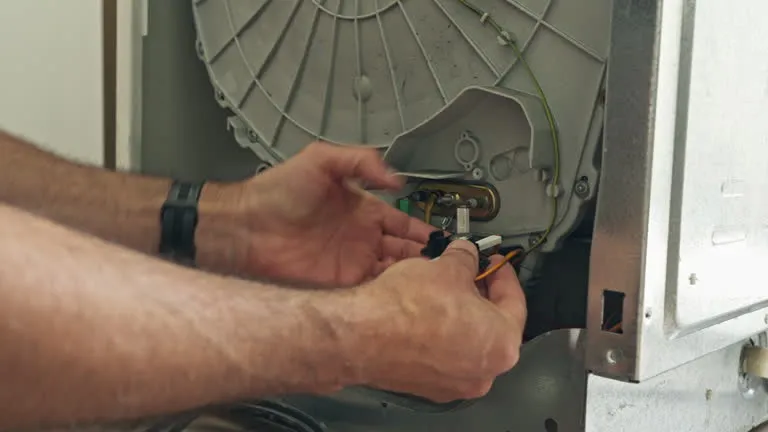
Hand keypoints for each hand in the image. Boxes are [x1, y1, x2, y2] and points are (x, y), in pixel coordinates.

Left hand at [197, 142, 433, 286]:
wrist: (246, 226)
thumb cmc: (277, 191)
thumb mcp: (321, 159)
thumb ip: (361, 161)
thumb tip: (396, 178)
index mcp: (363, 210)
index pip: (404, 223)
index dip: (424, 231)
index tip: (445, 240)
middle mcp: (361, 238)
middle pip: (404, 251)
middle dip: (426, 258)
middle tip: (448, 266)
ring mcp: (351, 262)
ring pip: (392, 273)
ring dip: (412, 277)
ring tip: (434, 281)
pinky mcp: (339, 283)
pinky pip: (371, 290)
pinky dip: (389, 293)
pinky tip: (405, 293)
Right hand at [347, 240, 526, 402]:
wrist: (362, 337)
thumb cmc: (412, 302)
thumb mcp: (447, 267)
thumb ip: (466, 259)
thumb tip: (467, 254)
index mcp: (503, 343)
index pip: (515, 302)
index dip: (503, 275)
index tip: (493, 261)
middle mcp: (485, 373)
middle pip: (491, 326)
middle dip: (480, 296)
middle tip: (467, 273)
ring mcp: (455, 385)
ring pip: (466, 342)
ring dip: (459, 315)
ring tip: (441, 290)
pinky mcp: (427, 388)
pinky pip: (442, 356)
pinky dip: (439, 335)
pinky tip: (422, 314)